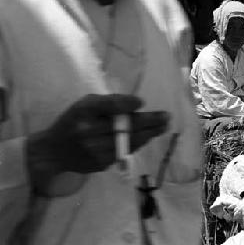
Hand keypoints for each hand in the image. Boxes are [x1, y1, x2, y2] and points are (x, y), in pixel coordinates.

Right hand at [27, 94, 168, 195]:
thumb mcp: (85, 105)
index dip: (126, 104)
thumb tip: (138, 105)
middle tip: (166, 118)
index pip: (108, 106)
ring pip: (129, 142)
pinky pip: (125, 152)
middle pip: (125, 127)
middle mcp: (88, 132)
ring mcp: (95, 151)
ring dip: (149, 134)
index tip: (142, 102)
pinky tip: (147, 137)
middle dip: (150, 122)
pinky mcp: (100, 164)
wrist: (54, 152)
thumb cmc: (74, 121)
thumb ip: (109, 103)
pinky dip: (138, 144)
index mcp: (83, 112)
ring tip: (162, 126)